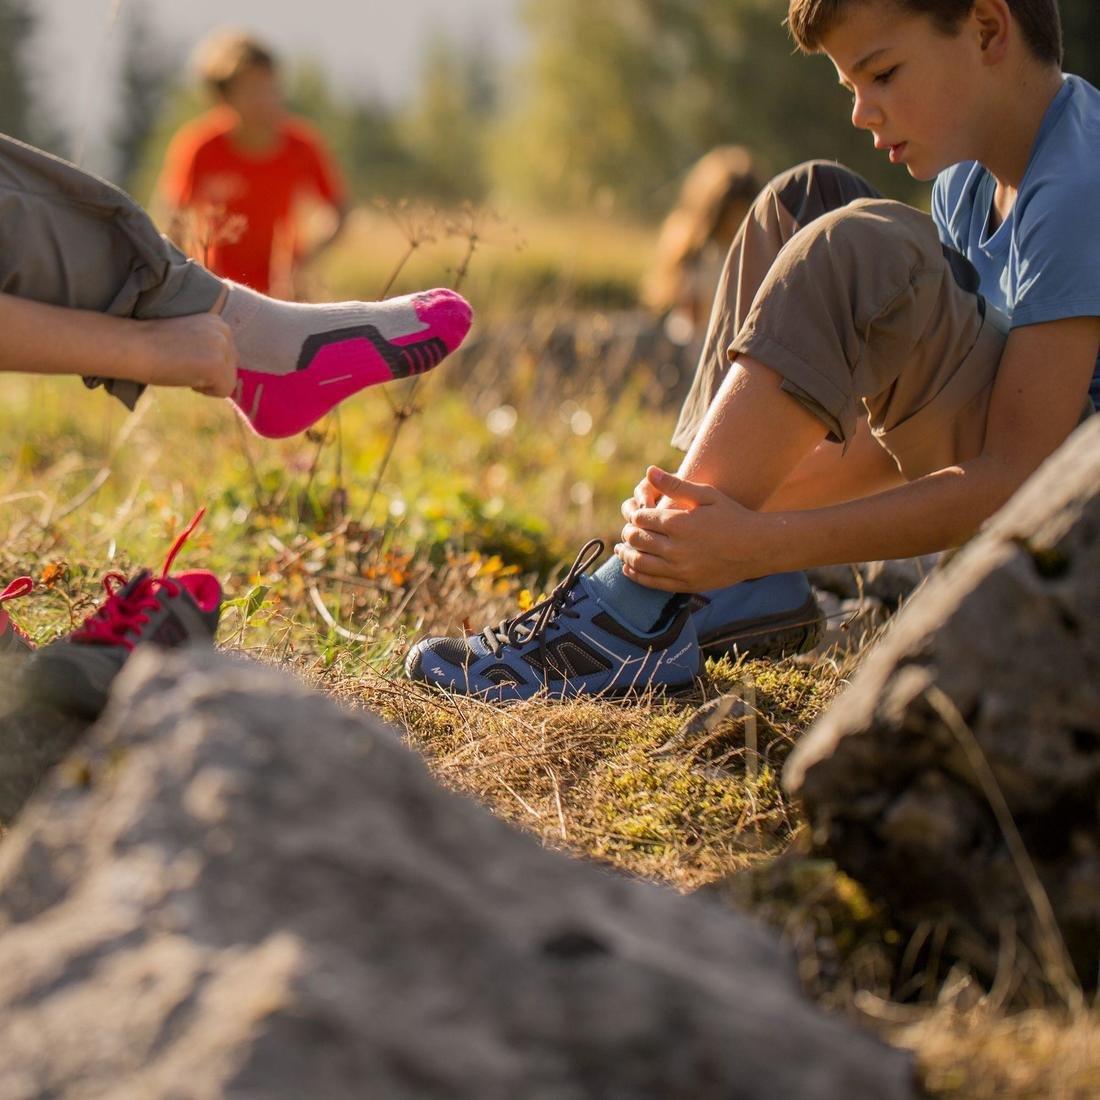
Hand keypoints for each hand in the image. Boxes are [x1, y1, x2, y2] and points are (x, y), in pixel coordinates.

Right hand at [137, 314, 237, 396]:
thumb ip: (209, 348)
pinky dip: (204, 391)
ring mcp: (222, 346)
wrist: (132, 345)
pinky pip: (224, 391)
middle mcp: (224, 330)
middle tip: (179, 362)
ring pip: (228, 381)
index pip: (227, 357)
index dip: (203, 365)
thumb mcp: (189, 340)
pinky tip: (184, 374)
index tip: (181, 355)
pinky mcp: (217, 364)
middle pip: (231, 369)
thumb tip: (222, 370)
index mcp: (216, 321)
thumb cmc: (152, 346)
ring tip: (181, 367)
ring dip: (205, 382)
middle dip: (208, 374)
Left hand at [616, 466, 774, 591]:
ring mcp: (679, 569)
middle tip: (627, 530)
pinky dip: (635, 575)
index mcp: (678, 523)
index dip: (634, 515)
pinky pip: (651, 582)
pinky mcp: (685, 584)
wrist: (757, 547)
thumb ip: (675, 484)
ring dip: (625, 555)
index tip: (636, 513)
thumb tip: (649, 471)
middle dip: (628, 533)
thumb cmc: (732, 516)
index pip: (641, 518)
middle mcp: (675, 548)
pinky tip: (628, 569)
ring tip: (620, 549)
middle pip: (637, 539)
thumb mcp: (706, 494)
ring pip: (639, 563)